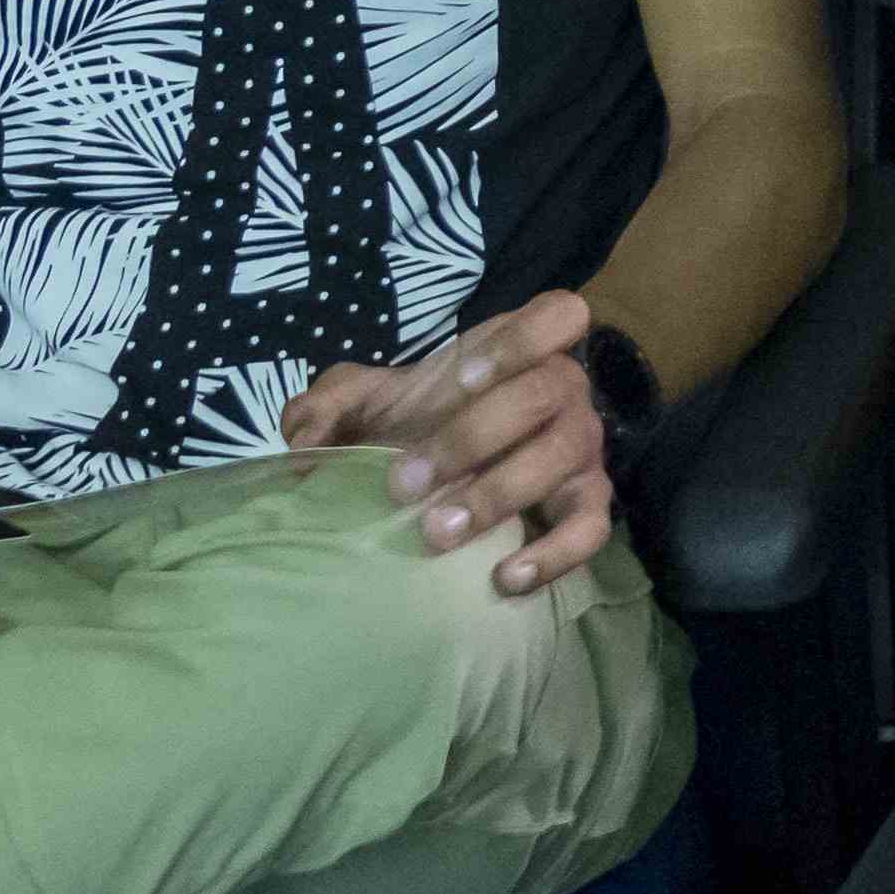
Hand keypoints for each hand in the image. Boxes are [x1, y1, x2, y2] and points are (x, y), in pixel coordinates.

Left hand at [282, 286, 617, 593]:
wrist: (438, 480)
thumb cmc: (412, 425)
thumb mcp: (365, 404)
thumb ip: (327, 406)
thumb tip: (303, 442)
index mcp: (520, 351)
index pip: (558, 316)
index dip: (520, 341)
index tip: (461, 379)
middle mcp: (563, 392)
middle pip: (545, 392)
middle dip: (471, 437)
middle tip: (403, 484)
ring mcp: (580, 448)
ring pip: (565, 456)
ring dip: (499, 493)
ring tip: (437, 533)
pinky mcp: (585, 505)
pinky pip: (591, 526)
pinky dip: (554, 554)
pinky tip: (503, 577)